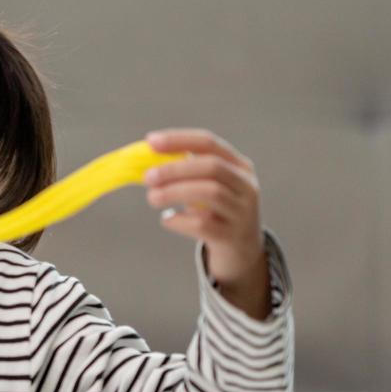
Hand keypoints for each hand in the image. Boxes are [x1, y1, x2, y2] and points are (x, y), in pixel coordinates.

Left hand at [142, 128, 265, 290]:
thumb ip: (183, 172)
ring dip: (175, 192)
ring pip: (211, 192)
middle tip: (147, 177)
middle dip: (176, 169)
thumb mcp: (205, 187)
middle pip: (212, 166)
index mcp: (239, 166)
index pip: (209, 143)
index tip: (151, 142)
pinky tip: (167, 219)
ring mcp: (243, 211)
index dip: (179, 140)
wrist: (240, 251)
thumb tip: (143, 160)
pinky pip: (203, 224)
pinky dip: (180, 220)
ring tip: (152, 198)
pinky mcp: (232, 236)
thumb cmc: (215, 212)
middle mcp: (246, 185)